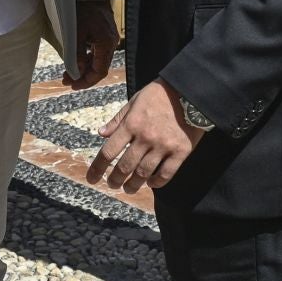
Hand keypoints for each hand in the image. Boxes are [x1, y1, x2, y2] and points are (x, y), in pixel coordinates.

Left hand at [68, 1, 121, 89]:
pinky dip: (86, 59)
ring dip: (83, 69)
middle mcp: (111, 44)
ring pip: (97, 61)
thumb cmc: (82, 9)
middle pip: (99, 68)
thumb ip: (76, 53)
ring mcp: (109, 40)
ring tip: (67, 74)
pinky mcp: (104, 36)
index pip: (99, 71)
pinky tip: (75, 61)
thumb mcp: (75, 31)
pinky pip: (97, 53)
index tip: (73, 85)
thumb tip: (76, 72)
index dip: (87, 81)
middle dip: (83, 77)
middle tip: (67, 81)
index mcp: (106, 44)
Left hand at [87, 80, 204, 192]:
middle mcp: (145, 137)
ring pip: (144, 173)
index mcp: (131, 124)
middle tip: (112, 185)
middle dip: (115, 180)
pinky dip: (157, 182)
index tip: (91, 178)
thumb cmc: (158, 95)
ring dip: (134, 184)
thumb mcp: (134, 102)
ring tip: (129, 188)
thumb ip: (118, 120)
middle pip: (125, 166)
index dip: (98, 168)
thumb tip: (101, 133)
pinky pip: (167, 173)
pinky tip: (151, 184)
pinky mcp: (181, 151)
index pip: (109, 151)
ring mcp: (164, 146)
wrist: (190, 92)